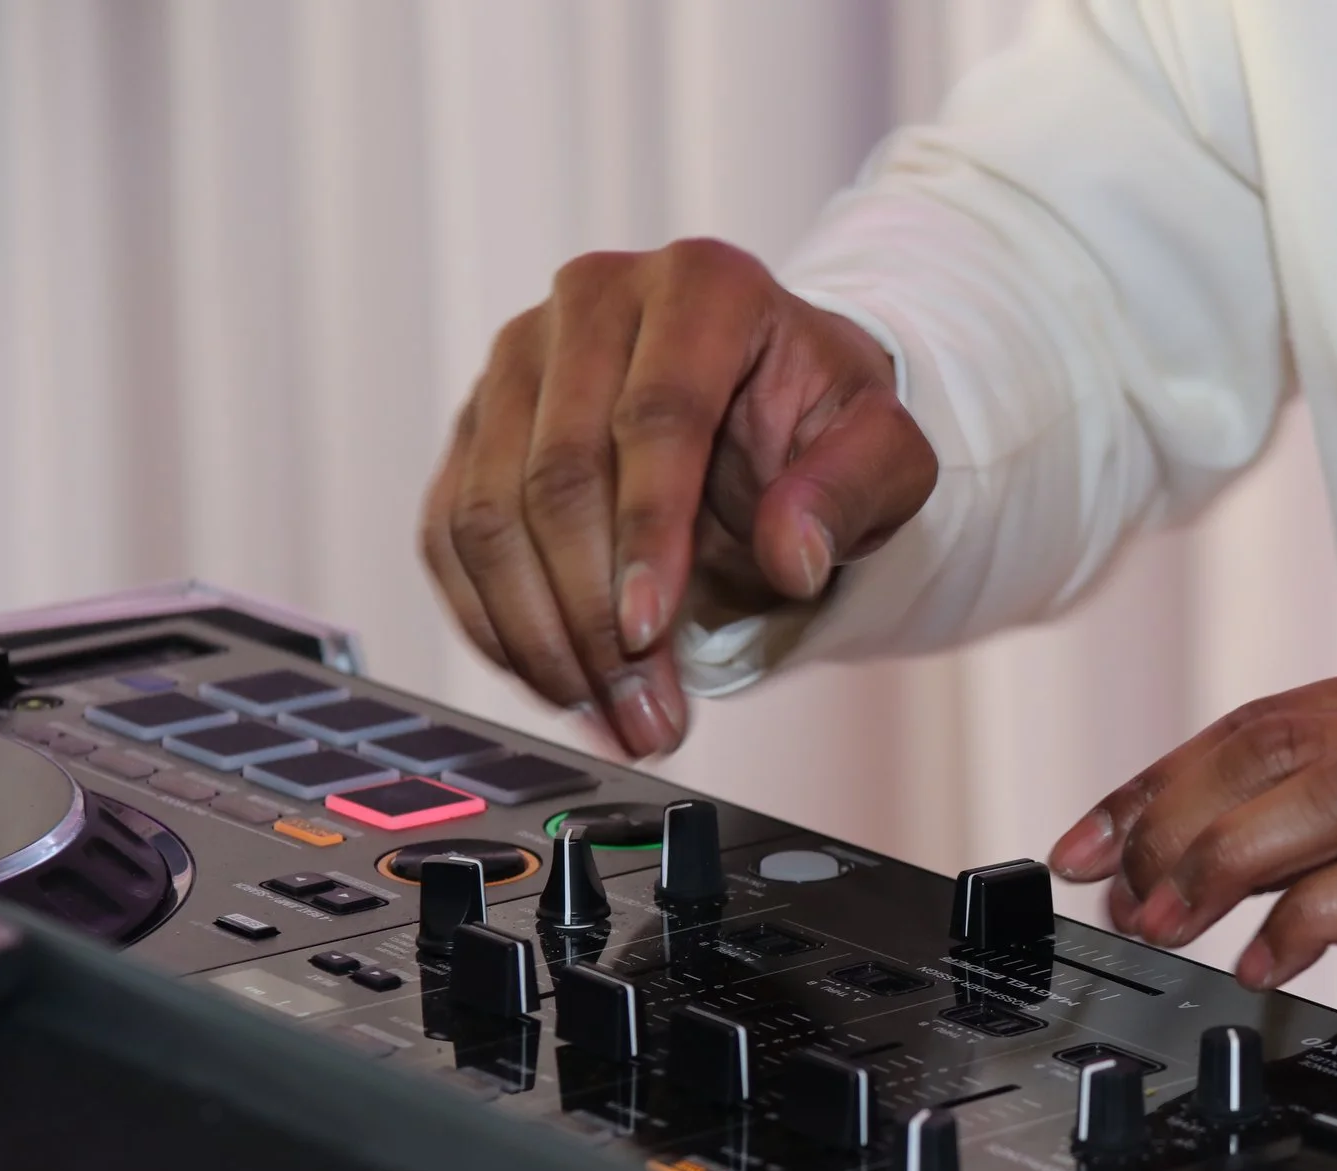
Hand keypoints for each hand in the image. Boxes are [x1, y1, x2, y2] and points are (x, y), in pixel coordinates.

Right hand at [421, 238, 935, 756]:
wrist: (766, 407)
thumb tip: (790, 559)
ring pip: (486, 514)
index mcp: (701, 287)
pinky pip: (451, 538)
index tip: (650, 632)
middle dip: (594, 616)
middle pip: (557, 473)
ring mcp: (515, 361)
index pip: (655, 417)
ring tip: (611, 717)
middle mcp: (590, 303)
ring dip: (540, 639)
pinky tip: (557, 686)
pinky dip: (495, 627)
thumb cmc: (822, 426)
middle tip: (643, 714)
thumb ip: (851, 493)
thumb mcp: (886, 453)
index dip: (647, 532)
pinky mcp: (473, 427)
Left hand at [1047, 647, 1336, 1123]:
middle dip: (1178, 820)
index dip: (1161, 779)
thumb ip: (1327, 816)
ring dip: (1229, 860)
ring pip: (1336, 791)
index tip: (1085, 842)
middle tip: (1121, 895)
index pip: (1271, 716)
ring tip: (1174, 924)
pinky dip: (1311, 916)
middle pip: (1288, 742)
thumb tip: (1176, 845)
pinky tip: (1267, 963)